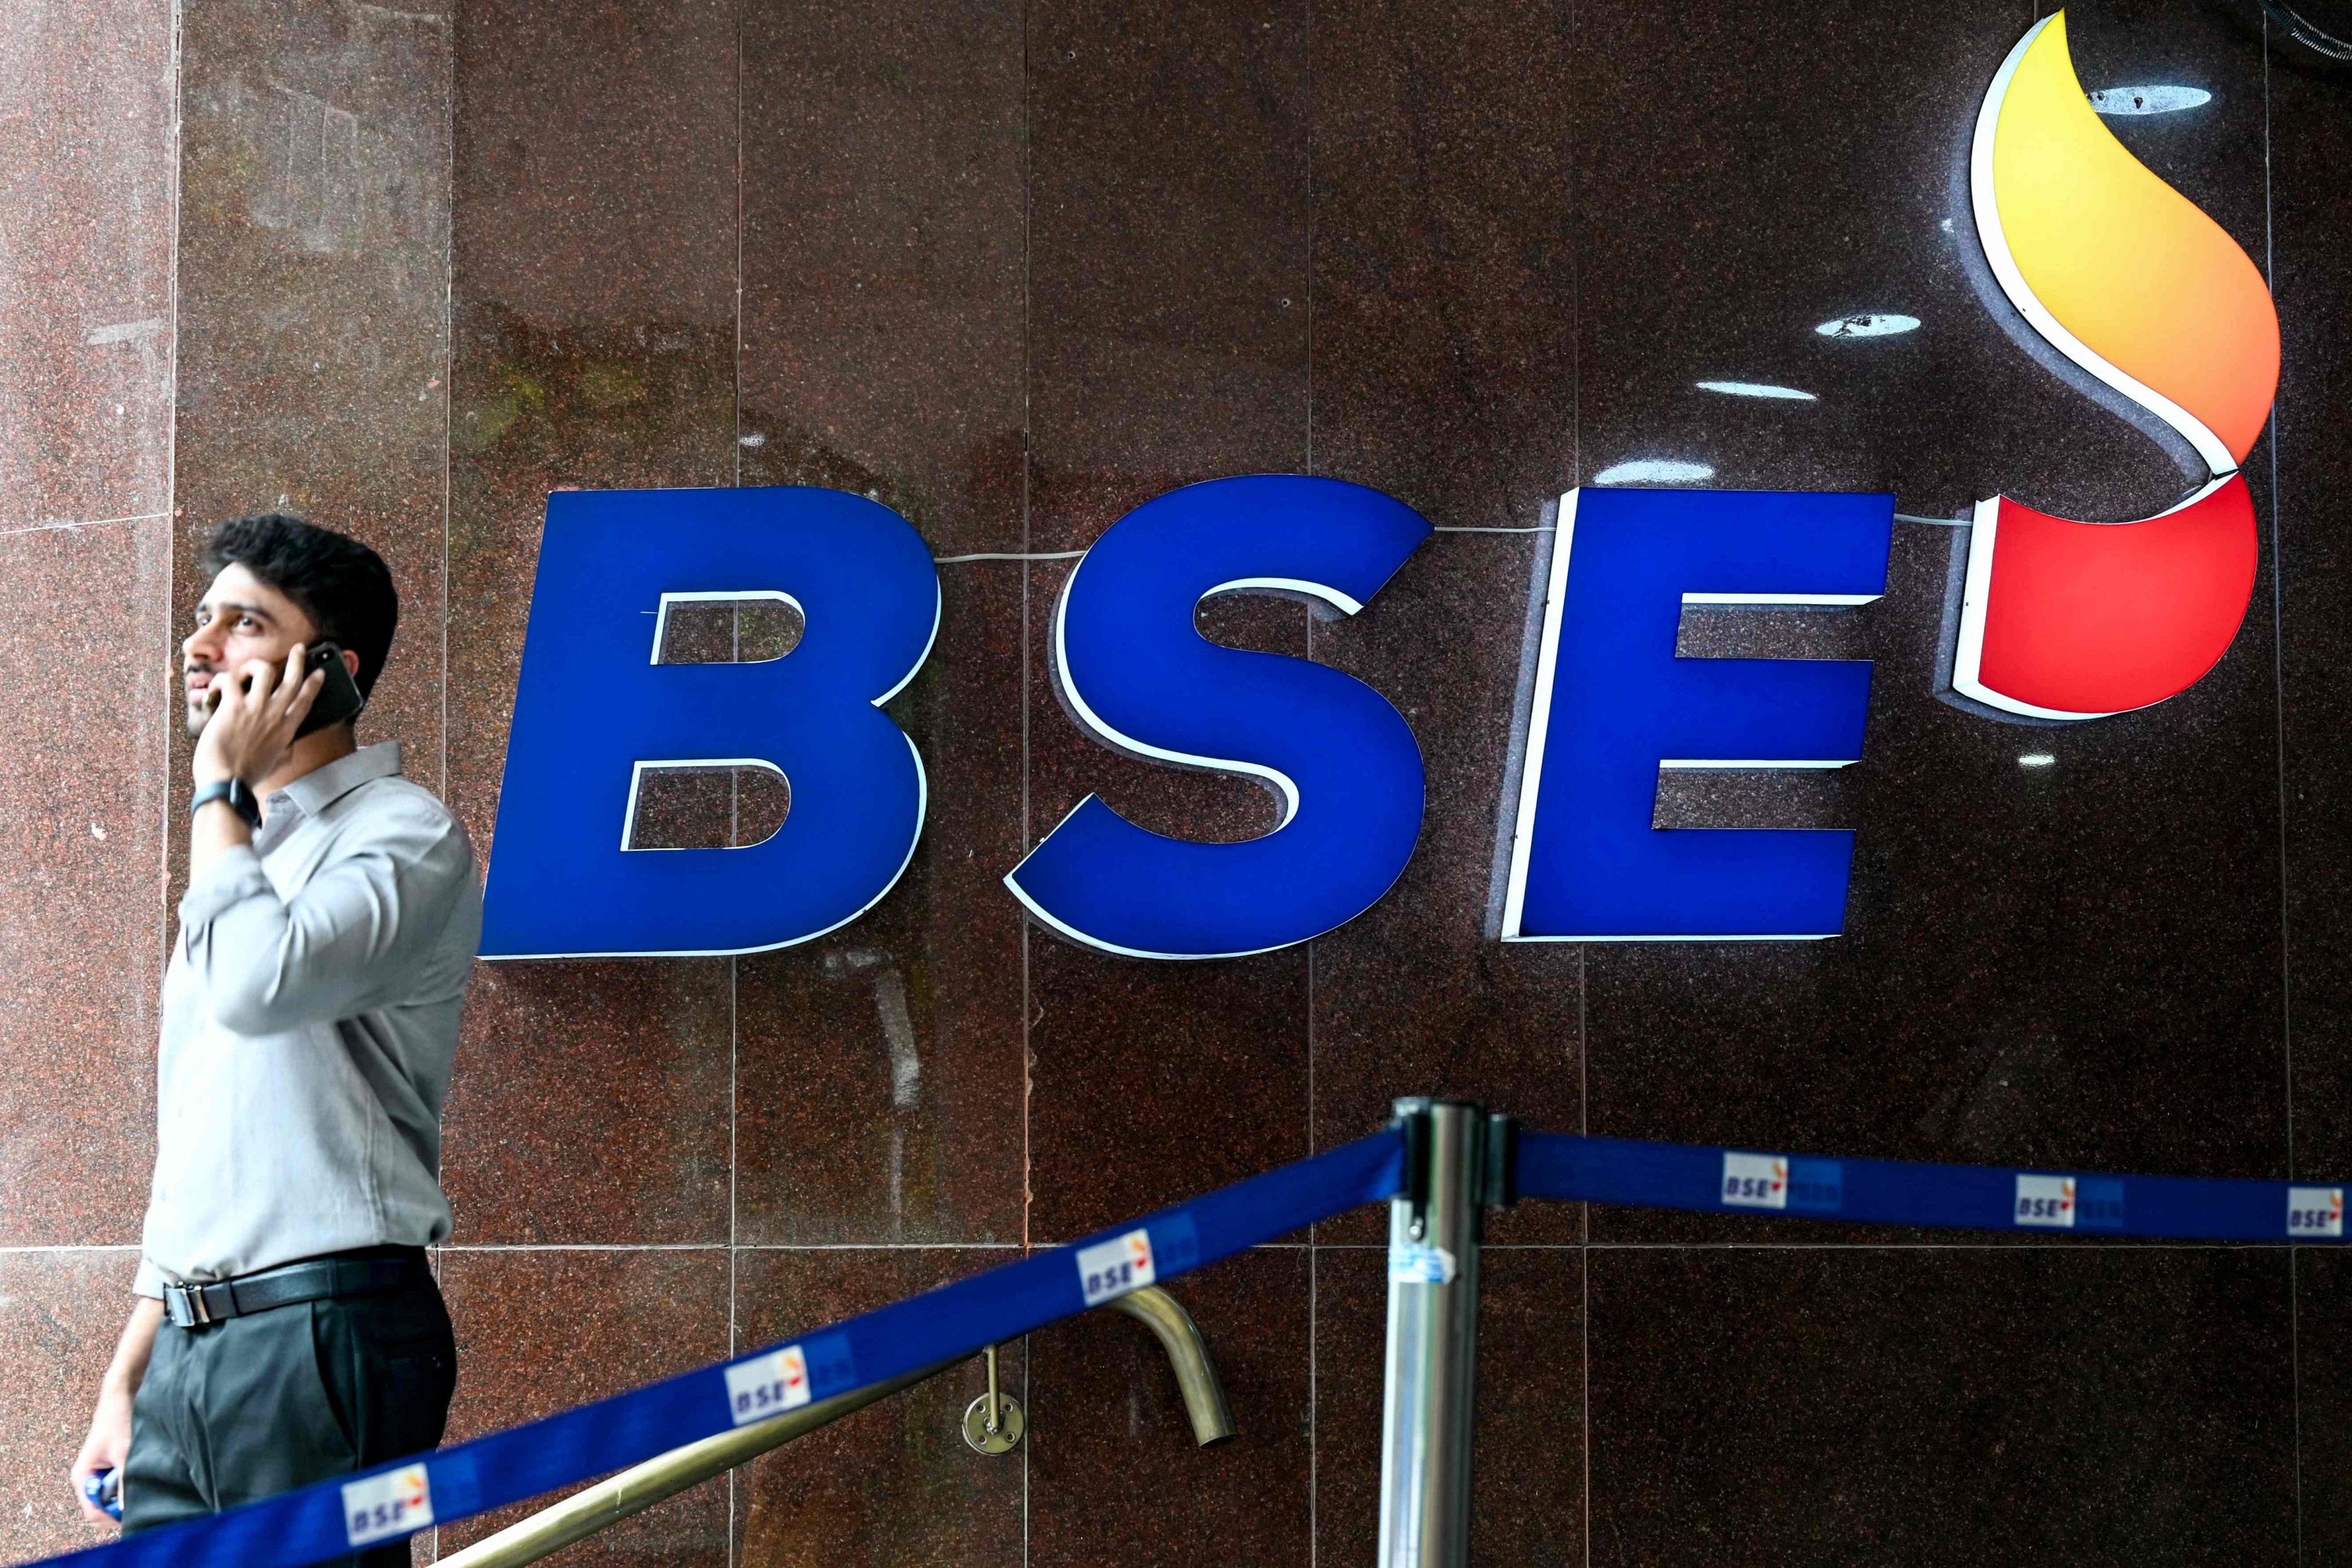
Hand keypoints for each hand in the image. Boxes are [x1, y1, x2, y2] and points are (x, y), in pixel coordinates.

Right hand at [70, 1385, 131, 1525]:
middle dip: (120, 1508)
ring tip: (142, 1484)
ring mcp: (98, 1475)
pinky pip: (118, 1487)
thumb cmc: (119, 1420)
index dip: (112, 1517)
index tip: (133, 1510)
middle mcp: (87, 1479)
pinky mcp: (110, 1468)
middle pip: (101, 1509)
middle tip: (141, 1498)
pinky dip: (129, 1486)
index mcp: (82, 1477)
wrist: (122, 1395)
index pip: (92, 1513)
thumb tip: (127, 1509)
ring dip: (126, 1496)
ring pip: (111, 1499)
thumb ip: (124, 1481)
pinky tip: (142, 1477)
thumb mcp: (124, 1452)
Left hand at [192, 643, 323, 786]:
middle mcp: (275, 715)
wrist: (228, 784)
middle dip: (297, 660)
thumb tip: (289, 748)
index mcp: (287, 730)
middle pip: (292, 678)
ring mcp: (255, 708)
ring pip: (264, 670)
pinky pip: (230, 679)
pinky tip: (215, 689)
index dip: (313, 683)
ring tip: (246, 670)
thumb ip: (285, 751)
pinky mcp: (233, 707)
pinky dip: (220, 681)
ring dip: (254, 665)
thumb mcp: (275, 763)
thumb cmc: (248, 777)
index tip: (319, 673)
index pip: (305, 700)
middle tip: (298, 649)